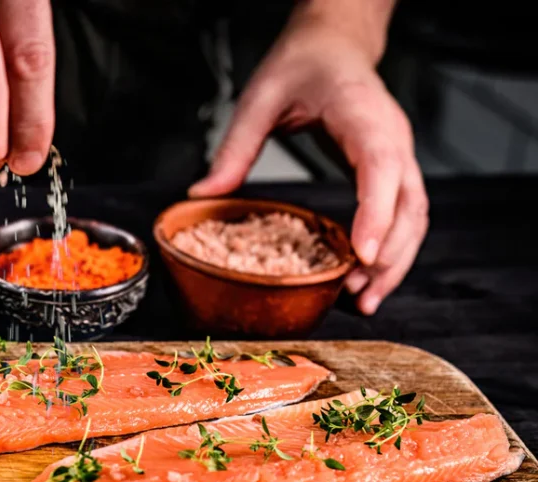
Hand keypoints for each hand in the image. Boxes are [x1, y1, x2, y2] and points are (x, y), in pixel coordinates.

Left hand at [189, 7, 427, 315]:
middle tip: (359, 297)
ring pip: (414, 216)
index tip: (362, 256)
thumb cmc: (303, 64)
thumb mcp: (259, 97)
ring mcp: (398, 154)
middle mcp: (391, 137)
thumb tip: (201, 195)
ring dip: (395, 261)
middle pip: (409, 204)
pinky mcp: (391, 170)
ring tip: (363, 301)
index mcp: (363, 113)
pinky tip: (364, 278)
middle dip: (390, 255)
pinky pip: (402, 214)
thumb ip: (235, 146)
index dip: (376, 213)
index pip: (381, 167)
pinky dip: (390, 249)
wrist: (332, 45)